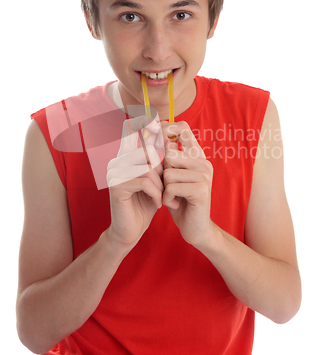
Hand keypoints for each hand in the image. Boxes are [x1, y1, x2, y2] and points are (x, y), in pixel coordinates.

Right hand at [106, 116, 163, 248]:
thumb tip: (171, 136)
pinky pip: (145, 182)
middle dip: (162, 170)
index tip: (160, 126)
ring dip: (160, 185)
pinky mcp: (117, 186)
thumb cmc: (145, 204)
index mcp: (125, 156)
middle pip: (148, 152)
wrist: (130, 231)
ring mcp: (115, 173)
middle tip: (167, 188)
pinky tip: (157, 204)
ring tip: (163, 197)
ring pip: (148, 167)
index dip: (146, 123)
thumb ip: (160, 160)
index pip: (132, 129)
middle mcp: (117, 161)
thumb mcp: (156, 180)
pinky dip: (156, 194)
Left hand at [161, 121, 213, 246]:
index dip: (167, 128)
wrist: (196, 229)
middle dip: (162, 172)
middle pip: (170, 153)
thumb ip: (169, 157)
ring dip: (164, 188)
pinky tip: (173, 204)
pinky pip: (171, 187)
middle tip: (167, 186)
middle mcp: (203, 162)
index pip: (183, 128)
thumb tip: (156, 133)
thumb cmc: (181, 201)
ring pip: (168, 171)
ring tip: (171, 196)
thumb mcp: (172, 176)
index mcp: (197, 156)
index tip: (154, 133)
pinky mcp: (201, 190)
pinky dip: (166, 198)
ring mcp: (204, 175)